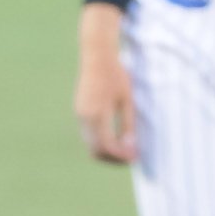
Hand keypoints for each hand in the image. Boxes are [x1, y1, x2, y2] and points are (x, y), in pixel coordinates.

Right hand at [74, 6, 137, 162]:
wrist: (96, 56)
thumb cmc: (116, 75)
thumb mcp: (127, 100)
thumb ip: (127, 124)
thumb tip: (130, 147)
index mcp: (98, 114)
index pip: (107, 146)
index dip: (121, 156)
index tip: (135, 158)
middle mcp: (85, 117)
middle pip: (96, 150)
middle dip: (114, 159)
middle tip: (131, 158)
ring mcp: (80, 115)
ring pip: (90, 145)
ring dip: (107, 152)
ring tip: (125, 151)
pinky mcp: (79, 112)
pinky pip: (88, 136)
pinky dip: (101, 143)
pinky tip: (115, 140)